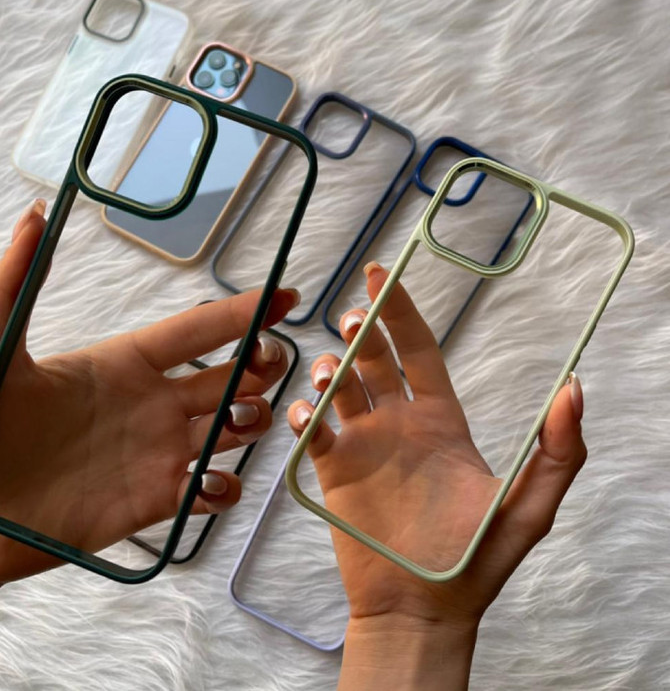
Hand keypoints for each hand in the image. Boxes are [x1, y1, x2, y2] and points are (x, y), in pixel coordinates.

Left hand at [0, 198, 297, 633]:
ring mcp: (162, 452)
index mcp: (127, 363)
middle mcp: (156, 403)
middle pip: (233, 375)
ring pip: (236, 428)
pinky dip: (225, 487)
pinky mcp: (161, 500)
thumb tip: (32, 214)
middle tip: (264, 363)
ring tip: (236, 420)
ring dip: (252, 419)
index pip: (199, 330)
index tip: (285, 295)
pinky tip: (204, 484)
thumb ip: (14, 285)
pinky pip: (214, 492)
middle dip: (262, 365)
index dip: (243, 311)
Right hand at [288, 262, 584, 689]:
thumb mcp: (528, 504)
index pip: (416, 351)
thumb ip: (558, 451)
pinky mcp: (333, 471)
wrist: (423, 606)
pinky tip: (311, 416)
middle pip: (373, 359)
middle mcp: (397, 423)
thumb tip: (575, 388)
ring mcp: (362, 445)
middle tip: (355, 317)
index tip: (382, 275)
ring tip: (332, 372)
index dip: (401, 312)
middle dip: (362, 330)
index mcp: (439, 420)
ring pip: (338, 386)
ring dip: (331, 368)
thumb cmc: (475, 558)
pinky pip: (314, 431)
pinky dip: (306, 416)